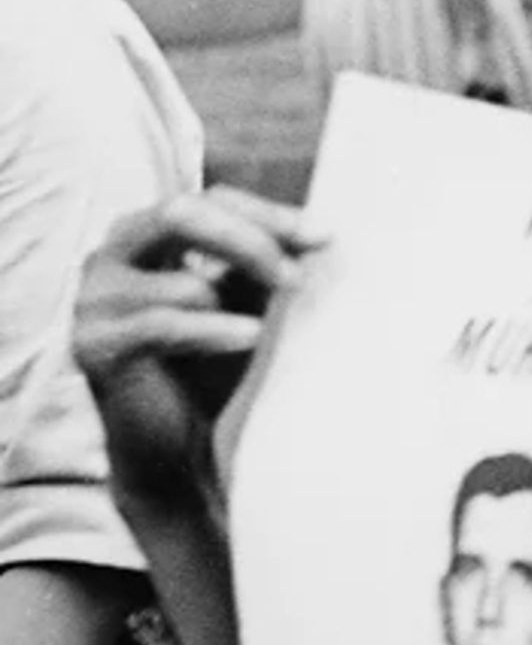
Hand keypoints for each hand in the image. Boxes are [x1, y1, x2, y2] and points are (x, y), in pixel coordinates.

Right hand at [71, 188, 318, 509]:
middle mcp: (108, 258)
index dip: (269, 214)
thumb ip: (265, 263)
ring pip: (184, 283)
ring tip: (255, 337)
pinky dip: (216, 332)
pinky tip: (250, 339)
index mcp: (145, 235)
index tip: (325, 237)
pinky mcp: (93, 346)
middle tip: (297, 278)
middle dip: (250, 241)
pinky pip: (166, 325)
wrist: (175, 444)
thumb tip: (320, 233)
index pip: (210, 200)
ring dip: (234, 310)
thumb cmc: (213, 365)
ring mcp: (93, 301)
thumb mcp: (245, 302)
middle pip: (180, 214)